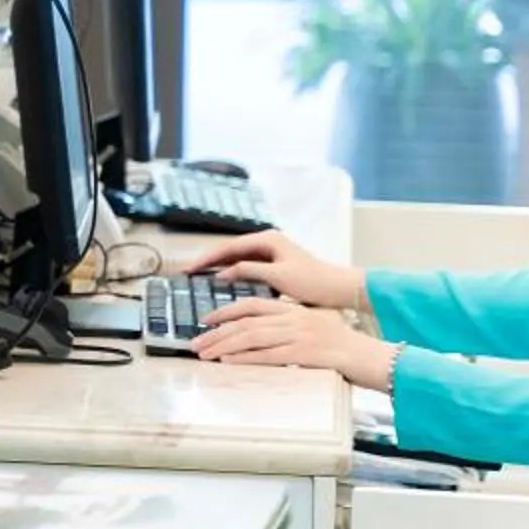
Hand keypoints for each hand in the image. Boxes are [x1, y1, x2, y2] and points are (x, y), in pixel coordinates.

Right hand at [178, 230, 365, 311]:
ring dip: (219, 266)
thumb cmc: (314, 281)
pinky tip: (222, 280)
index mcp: (268, 239)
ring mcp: (271, 252)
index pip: (229, 247)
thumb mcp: (278, 276)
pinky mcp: (275, 264)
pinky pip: (247, 265)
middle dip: (209, 260)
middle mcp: (268, 242)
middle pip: (231, 250)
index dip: (207, 258)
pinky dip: (232, 271)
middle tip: (188, 271)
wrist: (339, 289)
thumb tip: (223, 273)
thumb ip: (248, 271)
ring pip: (237, 258)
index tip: (190, 268)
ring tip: (199, 275)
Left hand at [189, 299, 398, 388]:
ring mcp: (298, 335)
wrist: (370, 356)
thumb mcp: (314, 326)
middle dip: (216, 332)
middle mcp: (293, 318)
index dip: (225, 311)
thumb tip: (260, 335)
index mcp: (293, 310)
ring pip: (251, 337)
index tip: (205, 320)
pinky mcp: (304, 353)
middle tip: (196, 342)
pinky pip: (267, 355)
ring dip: (223, 346)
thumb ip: (288, 326)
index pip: (251, 305)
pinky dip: (244, 358)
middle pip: (244, 322)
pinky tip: (228, 362)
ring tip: (204, 353)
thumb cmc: (343, 346)